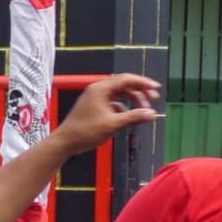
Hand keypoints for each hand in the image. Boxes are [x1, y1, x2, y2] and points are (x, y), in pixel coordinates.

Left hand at [47, 73, 166, 157]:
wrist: (65, 142)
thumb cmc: (86, 132)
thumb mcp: (113, 124)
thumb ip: (133, 117)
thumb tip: (152, 114)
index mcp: (101, 89)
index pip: (126, 79)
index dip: (143, 83)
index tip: (156, 89)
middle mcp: (98, 90)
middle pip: (123, 85)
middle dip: (139, 91)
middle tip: (153, 99)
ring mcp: (95, 98)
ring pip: (119, 94)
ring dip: (132, 100)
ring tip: (143, 111)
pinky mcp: (94, 106)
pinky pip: (113, 102)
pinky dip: (123, 107)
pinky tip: (128, 117)